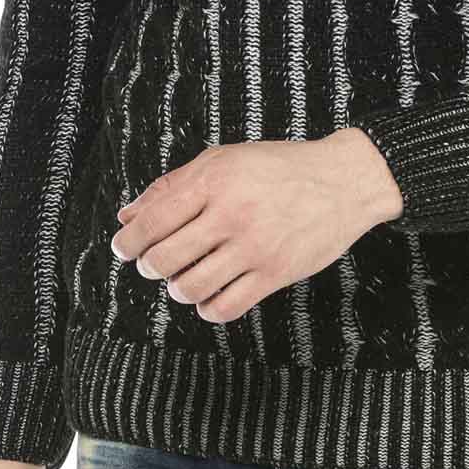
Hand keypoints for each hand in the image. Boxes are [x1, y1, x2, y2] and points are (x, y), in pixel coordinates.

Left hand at [110, 129, 402, 323]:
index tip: (124, 249)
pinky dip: (207, 308)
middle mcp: (230, 213)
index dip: (129, 241)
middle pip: (165, 258)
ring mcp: (254, 246)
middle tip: (154, 264)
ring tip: (183, 280)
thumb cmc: (280, 166)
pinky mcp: (275, 272)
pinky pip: (225, 307)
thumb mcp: (224, 160)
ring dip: (178, 288)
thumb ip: (173, 185)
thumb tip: (127, 215)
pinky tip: (210, 296)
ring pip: (191, 286)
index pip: (153, 220)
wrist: (344, 179)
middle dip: (150, 266)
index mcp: (214, 180)